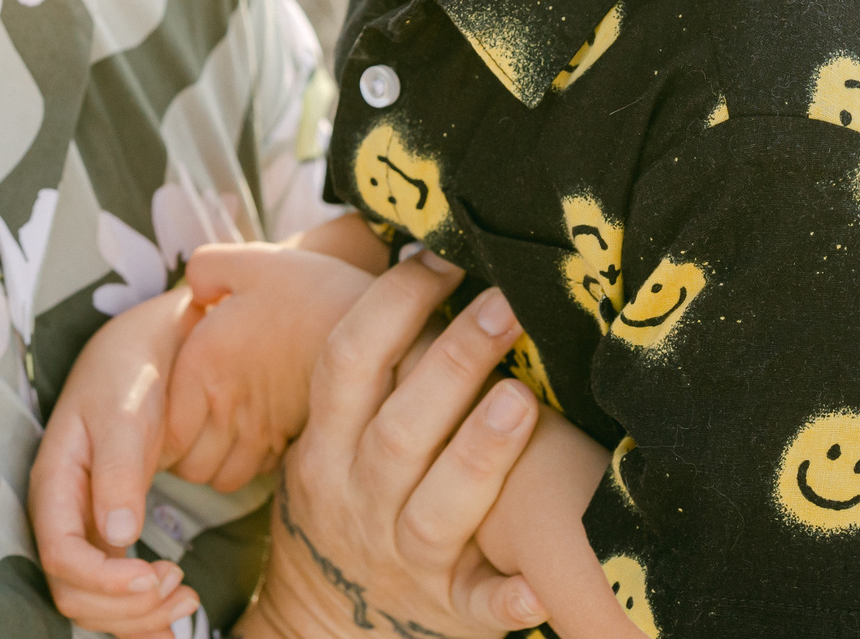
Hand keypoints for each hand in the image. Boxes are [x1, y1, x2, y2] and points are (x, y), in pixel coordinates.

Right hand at [29, 288, 203, 636]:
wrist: (147, 346)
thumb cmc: (131, 370)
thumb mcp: (125, 411)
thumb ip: (119, 470)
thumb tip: (117, 535)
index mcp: (54, 483)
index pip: (60, 557)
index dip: (103, 581)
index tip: (154, 575)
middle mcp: (63, 513)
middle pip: (74, 592)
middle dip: (125, 608)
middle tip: (181, 589)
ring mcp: (85, 523)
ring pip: (95, 600)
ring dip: (138, 616)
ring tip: (186, 597)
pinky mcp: (111, 528)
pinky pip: (115, 588)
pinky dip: (143, 611)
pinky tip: (175, 610)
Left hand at [169, 243, 376, 490]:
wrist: (381, 323)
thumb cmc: (311, 291)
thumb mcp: (253, 262)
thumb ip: (207, 269)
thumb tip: (193, 291)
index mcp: (203, 365)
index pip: (161, 433)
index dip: (161, 430)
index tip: (174, 411)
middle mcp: (227, 409)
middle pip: (188, 467)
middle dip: (185, 454)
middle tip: (196, 424)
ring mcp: (263, 434)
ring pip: (221, 479)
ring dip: (218, 464)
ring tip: (227, 433)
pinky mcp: (295, 446)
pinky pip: (256, 476)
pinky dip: (251, 466)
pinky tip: (260, 436)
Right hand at [240, 255, 547, 638]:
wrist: (320, 622)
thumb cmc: (345, 497)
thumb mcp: (325, 439)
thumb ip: (366, 374)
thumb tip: (421, 261)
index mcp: (326, 446)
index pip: (346, 363)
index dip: (390, 306)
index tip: (441, 258)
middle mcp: (359, 499)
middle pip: (398, 430)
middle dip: (452, 363)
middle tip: (508, 305)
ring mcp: (403, 560)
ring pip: (436, 511)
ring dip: (478, 455)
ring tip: (523, 401)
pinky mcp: (450, 610)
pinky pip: (478, 609)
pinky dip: (507, 601)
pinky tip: (539, 585)